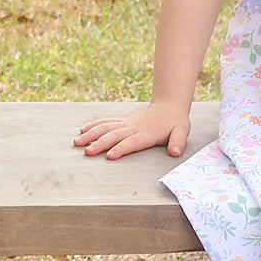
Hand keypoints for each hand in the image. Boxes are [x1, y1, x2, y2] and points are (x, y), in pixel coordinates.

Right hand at [73, 103, 190, 159]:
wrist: (169, 105)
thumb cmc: (175, 122)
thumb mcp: (182, 131)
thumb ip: (178, 141)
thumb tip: (175, 151)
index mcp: (147, 133)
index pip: (132, 142)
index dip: (121, 148)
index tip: (109, 155)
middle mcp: (134, 127)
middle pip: (114, 135)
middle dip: (100, 143)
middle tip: (87, 152)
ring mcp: (127, 123)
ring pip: (106, 128)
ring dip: (92, 134)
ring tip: (77, 142)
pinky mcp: (123, 121)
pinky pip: (106, 122)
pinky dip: (94, 125)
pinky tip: (82, 130)